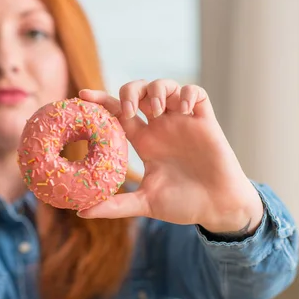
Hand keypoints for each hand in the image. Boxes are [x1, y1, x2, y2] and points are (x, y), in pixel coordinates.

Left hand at [77, 79, 263, 233]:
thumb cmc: (182, 204)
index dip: (101, 100)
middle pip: (139, 91)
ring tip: (157, 111)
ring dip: (158, 90)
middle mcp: (160, 127)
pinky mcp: (205, 121)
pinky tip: (183, 109)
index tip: (82, 96)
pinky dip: (187, 93)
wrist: (217, 208)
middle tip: (131, 110)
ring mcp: (182, 122)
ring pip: (165, 86)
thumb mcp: (145, 203)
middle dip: (130, 92)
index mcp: (144, 141)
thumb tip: (81, 212)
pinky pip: (196, 92)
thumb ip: (115, 206)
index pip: (118, 112)